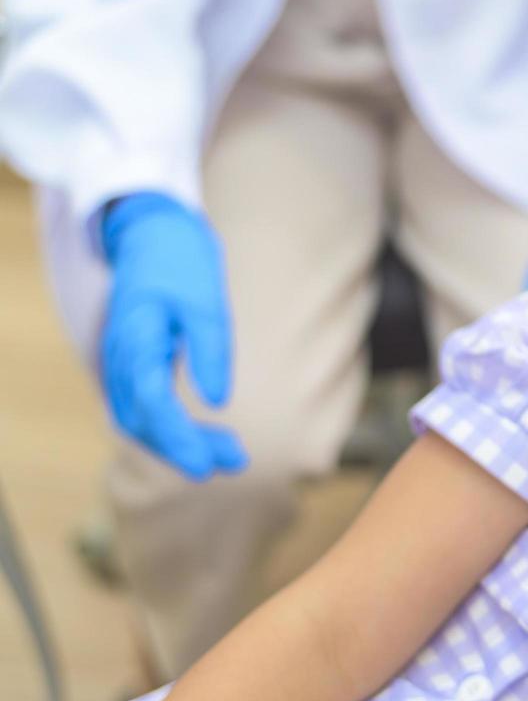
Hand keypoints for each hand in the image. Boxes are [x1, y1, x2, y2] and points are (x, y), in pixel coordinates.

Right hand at [100, 193, 247, 479]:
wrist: (152, 234)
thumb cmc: (182, 263)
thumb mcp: (207, 299)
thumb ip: (211, 348)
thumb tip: (219, 401)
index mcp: (135, 338)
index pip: (150, 402)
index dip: (178, 438)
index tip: (207, 466)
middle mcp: (119, 357)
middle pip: (142, 421)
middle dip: (185, 448)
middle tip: (236, 463)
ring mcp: (119, 363)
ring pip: (140, 420)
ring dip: (180, 443)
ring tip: (230, 456)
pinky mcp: (131, 366)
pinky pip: (142, 409)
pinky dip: (171, 429)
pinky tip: (205, 438)